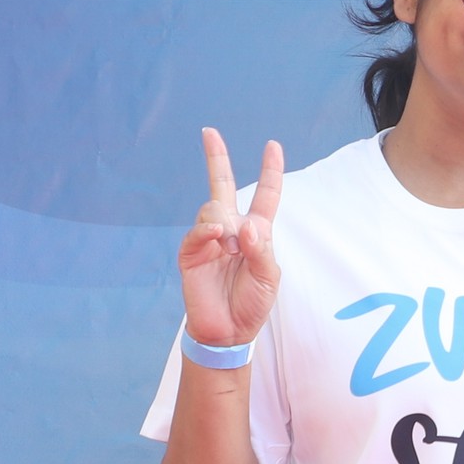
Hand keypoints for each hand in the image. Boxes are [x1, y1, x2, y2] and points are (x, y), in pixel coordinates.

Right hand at [178, 128, 283, 349]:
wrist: (228, 332)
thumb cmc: (252, 304)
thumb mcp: (269, 277)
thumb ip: (262, 249)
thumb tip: (243, 226)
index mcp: (256, 232)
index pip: (266, 195)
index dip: (270, 171)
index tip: (273, 146)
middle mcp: (232, 229)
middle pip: (223, 185)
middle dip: (216, 158)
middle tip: (209, 132)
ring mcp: (209, 239)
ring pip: (212, 208)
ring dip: (225, 224)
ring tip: (231, 250)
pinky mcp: (191, 253)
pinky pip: (198, 231)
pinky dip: (208, 231)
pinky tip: (217, 239)